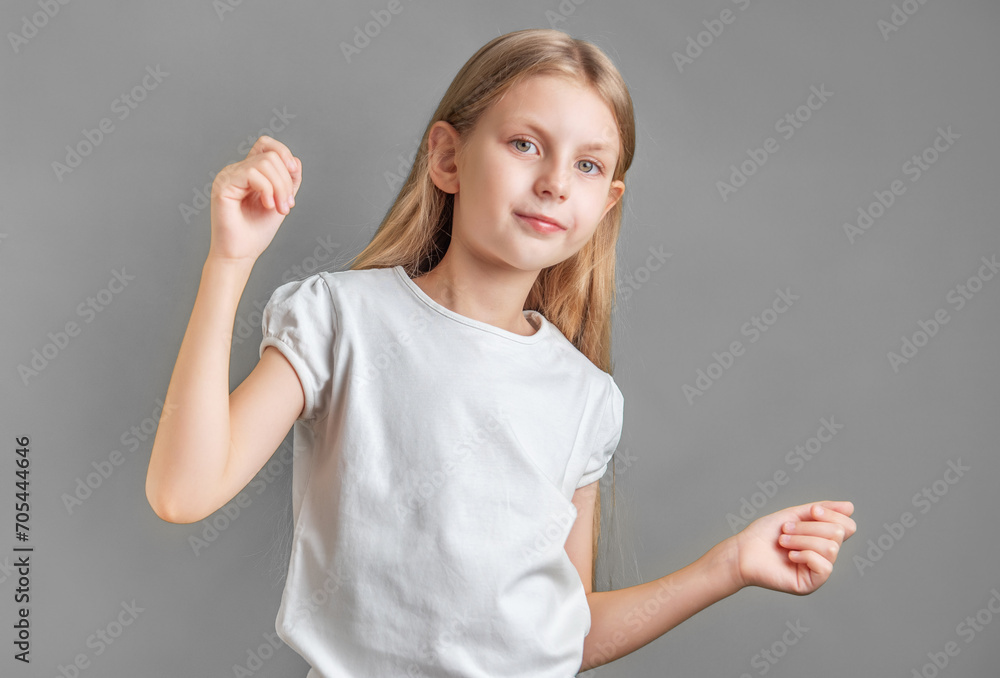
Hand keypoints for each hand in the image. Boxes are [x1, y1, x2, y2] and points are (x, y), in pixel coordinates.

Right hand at [208, 135, 301, 262]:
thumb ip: (288, 180)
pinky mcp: (224, 184)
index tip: (294, 172)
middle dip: (286, 181)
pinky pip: (253, 174)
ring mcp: (228, 176)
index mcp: (248, 172)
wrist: (241, 254)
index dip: (283, 152)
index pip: (265, 145)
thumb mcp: (281, 200)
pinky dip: (268, 189)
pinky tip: (268, 205)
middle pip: (270, 155)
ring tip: (279, 208)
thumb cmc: (256, 232)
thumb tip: (295, 160)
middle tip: (287, 205)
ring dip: (280, 187)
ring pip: (265, 163)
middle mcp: (236, 170)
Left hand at [729, 500, 856, 594]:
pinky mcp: (811, 584)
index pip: (847, 526)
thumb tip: (850, 506)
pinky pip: (824, 567)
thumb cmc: (765, 534)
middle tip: (785, 530)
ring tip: (783, 541)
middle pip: (838, 534)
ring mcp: (818, 571)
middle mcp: (824, 556)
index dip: (832, 515)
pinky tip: (789, 556)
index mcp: (822, 539)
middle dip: (809, 527)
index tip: (812, 511)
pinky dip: (805, 555)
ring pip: (831, 548)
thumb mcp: (794, 515)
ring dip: (802, 539)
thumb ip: (822, 510)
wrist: (742, 552)